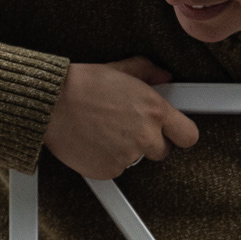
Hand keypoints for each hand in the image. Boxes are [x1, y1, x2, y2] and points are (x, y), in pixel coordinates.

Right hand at [43, 57, 198, 178]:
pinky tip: (93, 141)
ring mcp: (128, 156)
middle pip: (163, 151)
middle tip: (128, 128)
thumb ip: (147, 72)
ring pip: (136, 160)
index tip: (173, 132)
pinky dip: (105, 160)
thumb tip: (163, 76)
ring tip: (103, 130)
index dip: (180, 134)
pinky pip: (115, 169)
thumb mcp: (120, 68)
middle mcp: (146, 136)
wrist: (52, 104)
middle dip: (150, 142)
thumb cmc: (83, 85)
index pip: (188, 135)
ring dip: (126, 150)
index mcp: (155, 111)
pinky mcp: (109, 170)